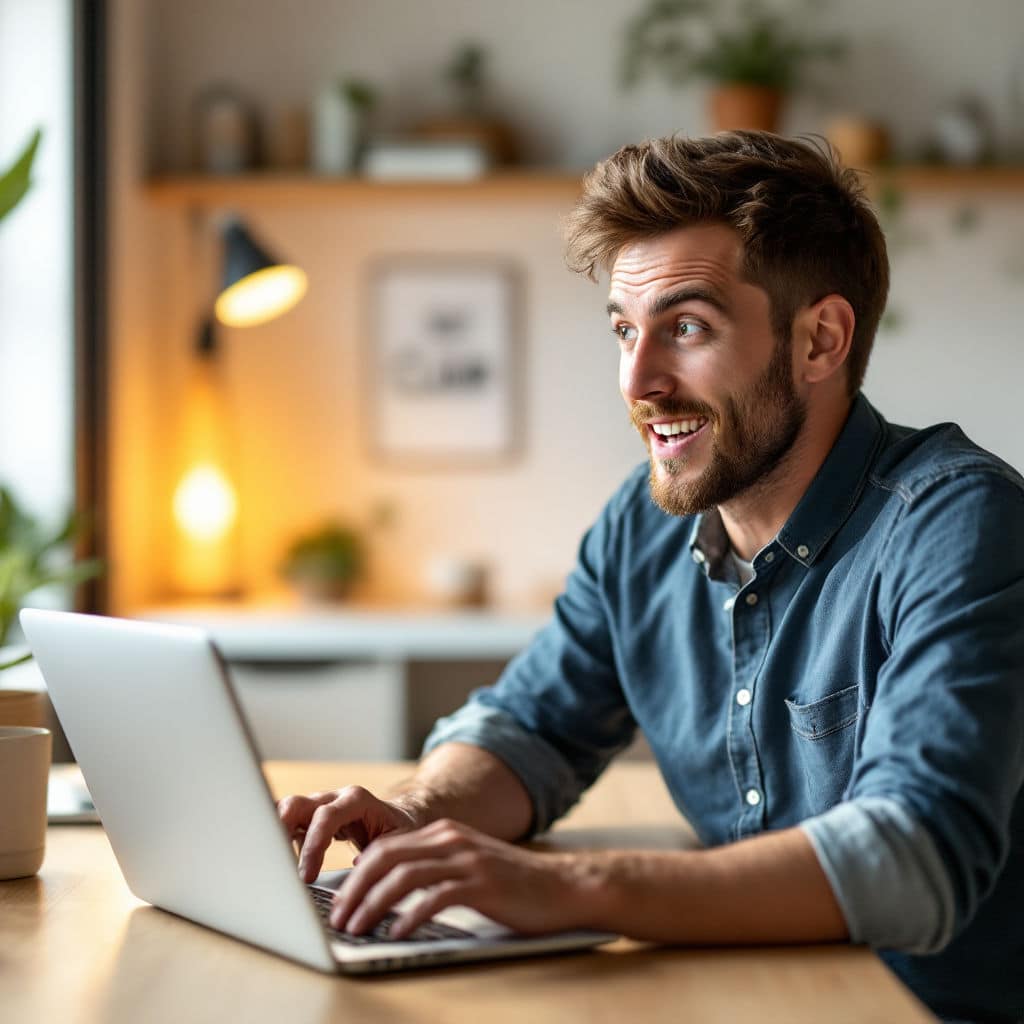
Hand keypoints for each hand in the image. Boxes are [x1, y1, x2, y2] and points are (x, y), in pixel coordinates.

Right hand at [276, 785, 420, 882]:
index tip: (306, 877)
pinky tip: (273, 862)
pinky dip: (275, 839)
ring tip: (270, 867)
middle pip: (295, 805)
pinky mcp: (308, 817)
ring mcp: (317, 805)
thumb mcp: (397, 843)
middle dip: (280, 833)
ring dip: (272, 836)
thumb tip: (355, 878)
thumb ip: (377, 855)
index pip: (326, 817)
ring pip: (283, 810)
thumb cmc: (399, 830)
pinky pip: (284, 822)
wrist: (400, 816)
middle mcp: (332, 797)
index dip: (313, 847)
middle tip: (276, 867)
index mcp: (356, 800)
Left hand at [327, 818, 590, 939]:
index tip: (338, 902)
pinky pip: (435, 898)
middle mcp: (451, 840)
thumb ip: (432, 868)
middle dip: (354, 890)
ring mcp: (466, 860)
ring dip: (373, 904)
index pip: (385, 848)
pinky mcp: (482, 884)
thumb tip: (384, 886)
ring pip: (403, 876)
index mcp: (444, 833)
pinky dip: (410, 915)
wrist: (563, 886)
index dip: (355, 875)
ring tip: (357, 928)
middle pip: (386, 858)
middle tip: (337, 919)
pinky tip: (397, 933)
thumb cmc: (513, 884)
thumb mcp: (467, 865)